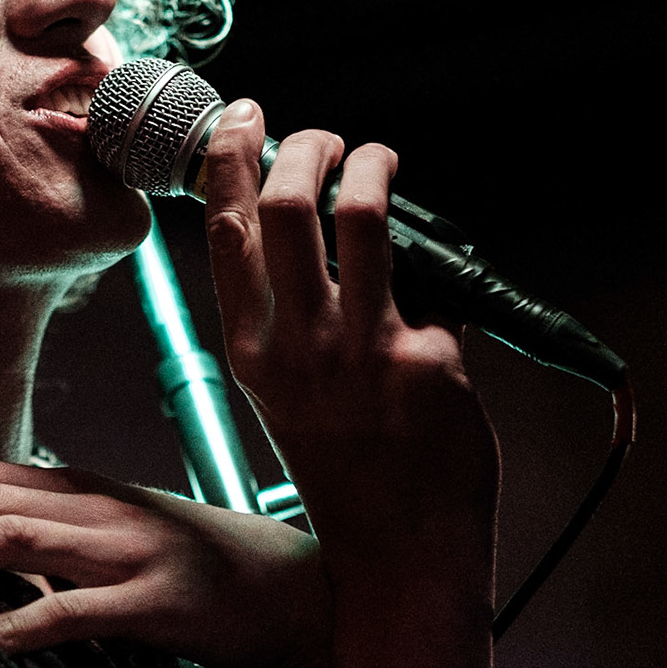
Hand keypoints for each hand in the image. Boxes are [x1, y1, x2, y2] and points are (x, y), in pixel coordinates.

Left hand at [0, 451, 331, 667]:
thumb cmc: (194, 564)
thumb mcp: (112, 532)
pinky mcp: (151, 601)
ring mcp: (122, 549)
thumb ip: (47, 527)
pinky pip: (75, 613)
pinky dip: (21, 624)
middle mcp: (91, 505)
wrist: (294, 589)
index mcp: (76, 487)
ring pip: (16, 538)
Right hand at [202, 102, 498, 602]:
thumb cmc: (344, 467)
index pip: (225, 227)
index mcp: (249, 349)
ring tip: (378, 161)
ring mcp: (357, 350)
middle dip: (305, 143)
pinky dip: (435, 261)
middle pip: (284, 200)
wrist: (395, 550)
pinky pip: (429, 278)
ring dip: (370, 164)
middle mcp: (293, 344)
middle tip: (324, 138)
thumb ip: (287, 318)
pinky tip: (442, 275)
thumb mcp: (284, 391)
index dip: (228, 156)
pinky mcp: (424, 358)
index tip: (241, 116)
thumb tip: (316, 226)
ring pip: (355, 213)